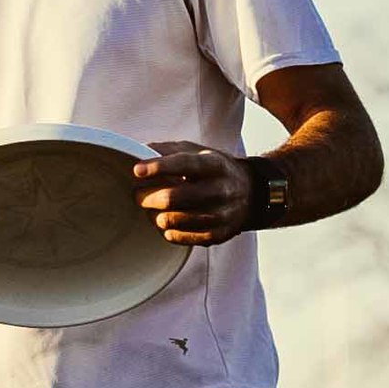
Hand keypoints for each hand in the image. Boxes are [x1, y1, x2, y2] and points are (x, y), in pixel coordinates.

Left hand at [133, 141, 249, 245]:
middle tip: (138, 194)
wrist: (250, 194)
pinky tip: (165, 220)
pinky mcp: (216, 235)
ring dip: (152, 214)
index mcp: (216, 165)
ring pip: (171, 220)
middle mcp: (221, 190)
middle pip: (172, 198)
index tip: (137, 170)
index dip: (158, 167)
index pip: (184, 165)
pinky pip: (177, 237)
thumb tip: (138, 150)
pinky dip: (164, 229)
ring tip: (150, 208)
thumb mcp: (198, 152)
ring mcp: (220, 215)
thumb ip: (169, 150)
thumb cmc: (215, 169)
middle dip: (146, 196)